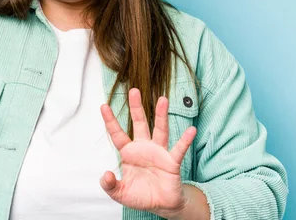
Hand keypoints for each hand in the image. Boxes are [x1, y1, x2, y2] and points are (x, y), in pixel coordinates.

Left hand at [100, 88, 196, 218]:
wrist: (161, 205)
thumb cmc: (140, 195)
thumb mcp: (119, 192)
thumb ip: (109, 184)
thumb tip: (106, 174)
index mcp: (129, 153)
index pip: (117, 134)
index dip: (110, 121)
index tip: (103, 105)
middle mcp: (143, 148)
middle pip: (139, 123)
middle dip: (136, 107)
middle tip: (133, 91)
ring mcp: (158, 153)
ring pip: (160, 130)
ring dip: (161, 115)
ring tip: (163, 100)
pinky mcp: (172, 162)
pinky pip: (179, 149)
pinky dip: (185, 140)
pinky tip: (191, 130)